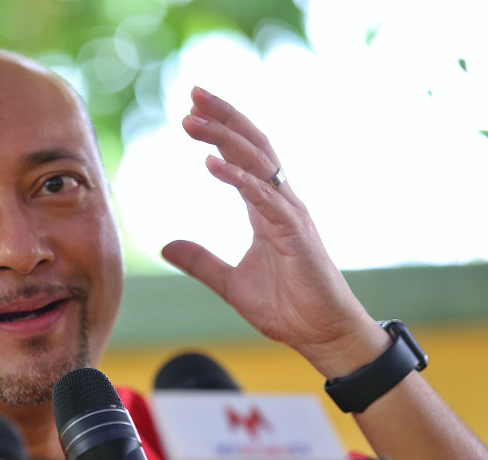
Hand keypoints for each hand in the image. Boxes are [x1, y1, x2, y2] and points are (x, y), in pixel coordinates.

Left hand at [161, 87, 386, 377]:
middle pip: (252, 147)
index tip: (191, 113)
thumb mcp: (230, 283)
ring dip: (225, 139)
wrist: (322, 336)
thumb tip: (165, 246)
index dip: (219, 132)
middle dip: (223, 118)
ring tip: (194, 121)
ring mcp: (291, 216)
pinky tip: (213, 164)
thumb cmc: (288, 308)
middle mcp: (281, 204)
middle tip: (192, 95)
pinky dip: (239, 179)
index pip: (243, 158)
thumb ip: (200, 262)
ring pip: (259, 163)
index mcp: (266, 209)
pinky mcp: (296, 235)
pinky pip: (265, 200)